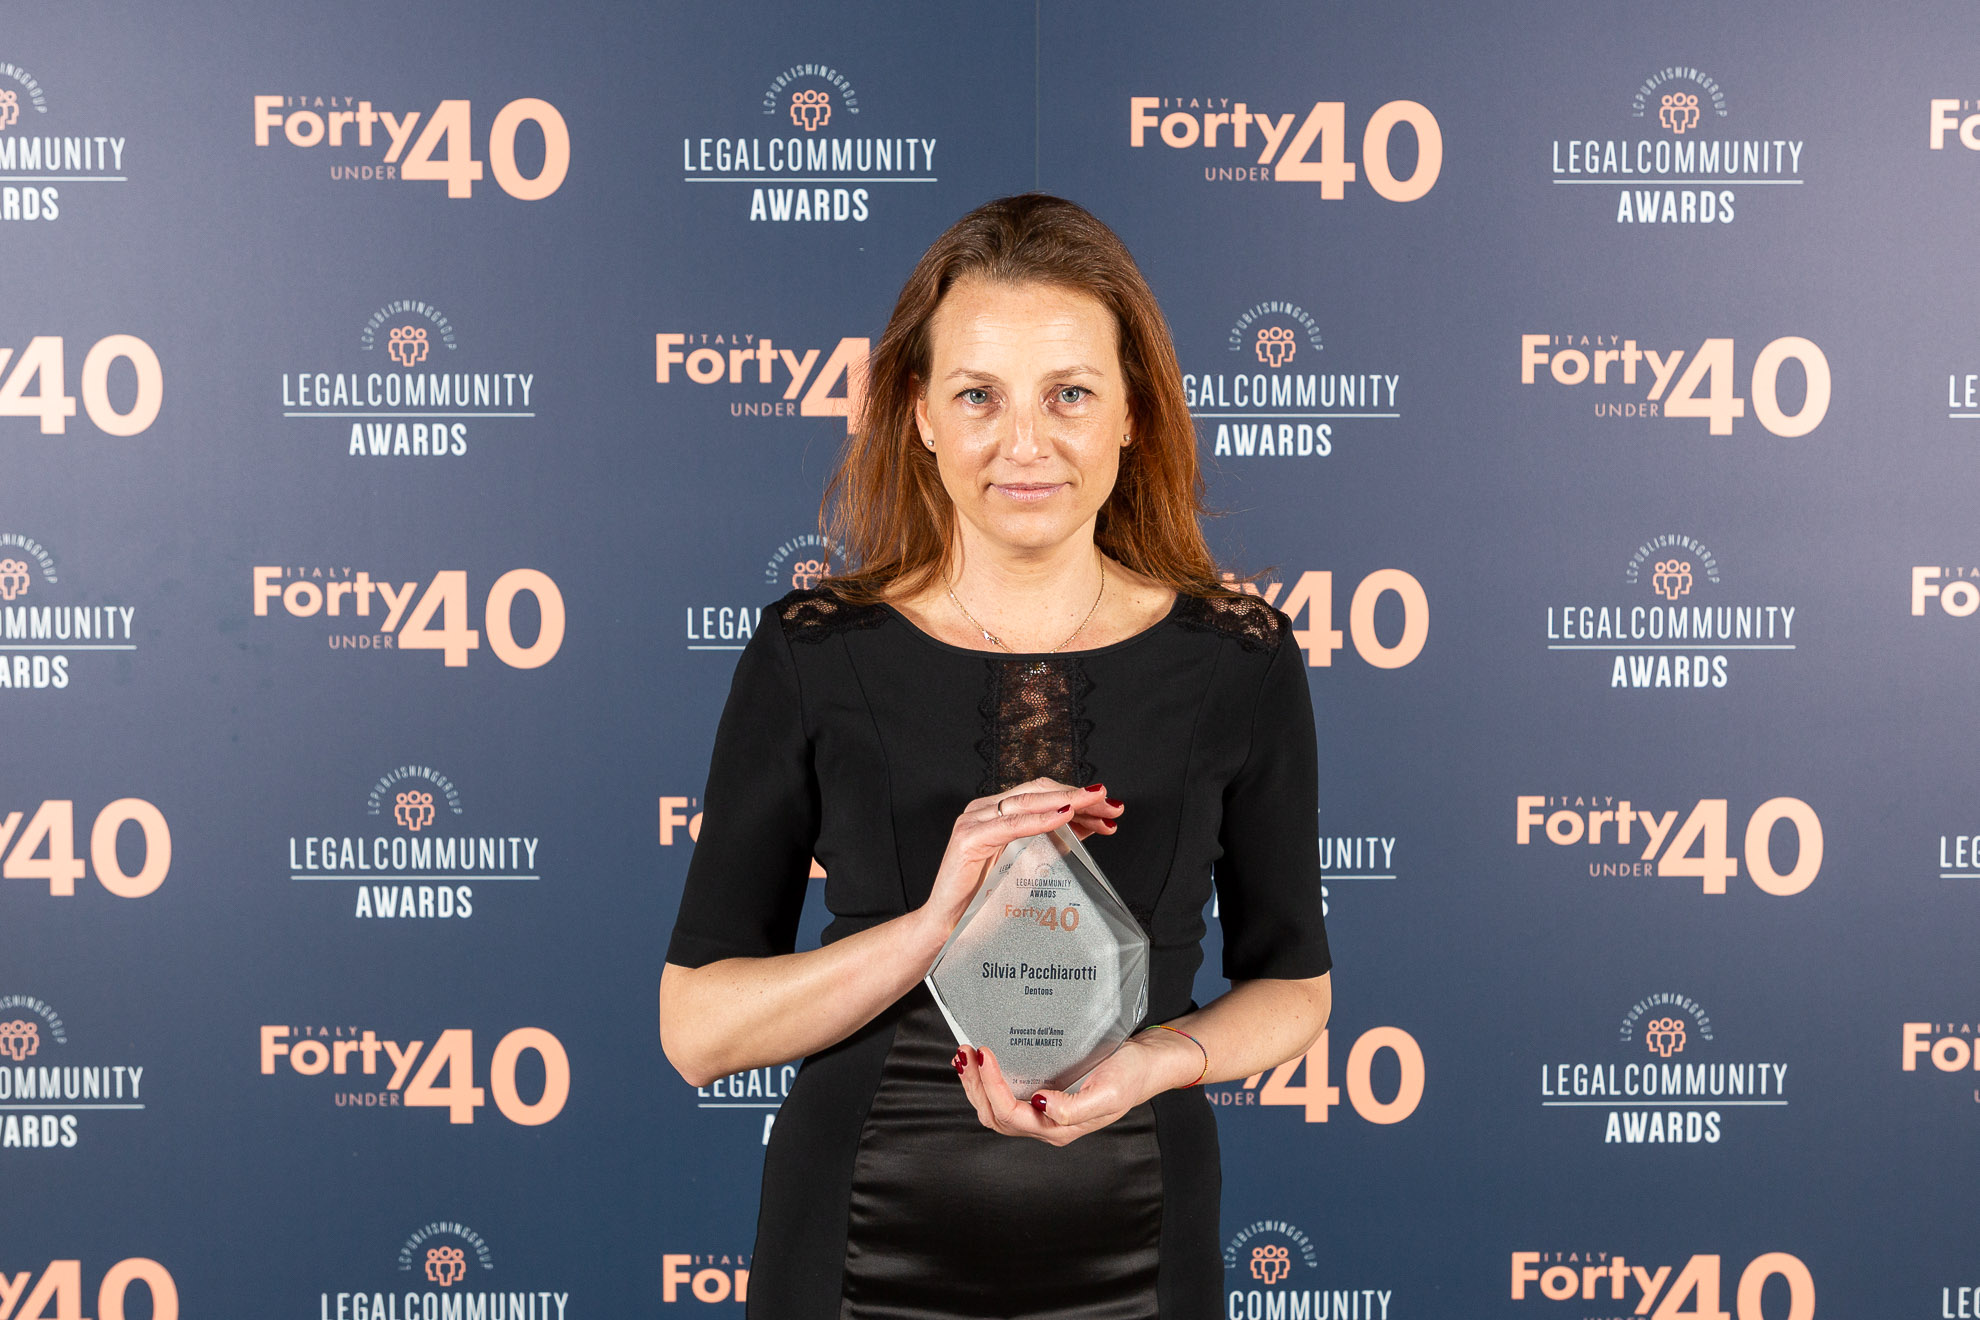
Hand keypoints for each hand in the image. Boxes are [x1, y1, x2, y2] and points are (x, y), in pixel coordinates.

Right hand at [913, 777, 1124, 939]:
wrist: (949, 928)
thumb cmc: (986, 901)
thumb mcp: (1028, 866)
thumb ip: (1052, 843)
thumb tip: (1088, 825)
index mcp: (997, 813)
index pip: (1043, 794)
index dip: (1078, 797)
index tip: (1109, 808)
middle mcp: (984, 810)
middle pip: (1038, 791)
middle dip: (1079, 797)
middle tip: (1112, 804)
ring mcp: (974, 820)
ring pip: (1028, 801)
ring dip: (1067, 801)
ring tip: (1096, 803)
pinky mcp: (969, 837)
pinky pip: (1011, 824)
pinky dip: (1040, 819)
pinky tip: (1064, 815)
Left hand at [951, 1027, 1200, 1144]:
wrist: (1146, 1065)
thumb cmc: (1130, 1076)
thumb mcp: (1108, 1092)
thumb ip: (1073, 1108)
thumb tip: (1038, 1105)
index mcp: (1059, 1128)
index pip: (1011, 1114)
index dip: (992, 1087)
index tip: (985, 1054)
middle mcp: (1046, 1125)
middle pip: (995, 1116)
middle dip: (975, 1086)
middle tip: (966, 1052)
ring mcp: (1042, 1113)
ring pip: (995, 1110)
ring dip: (976, 1085)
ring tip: (966, 1057)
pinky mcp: (1042, 1096)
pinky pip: (1005, 1097)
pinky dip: (986, 1082)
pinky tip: (981, 1063)